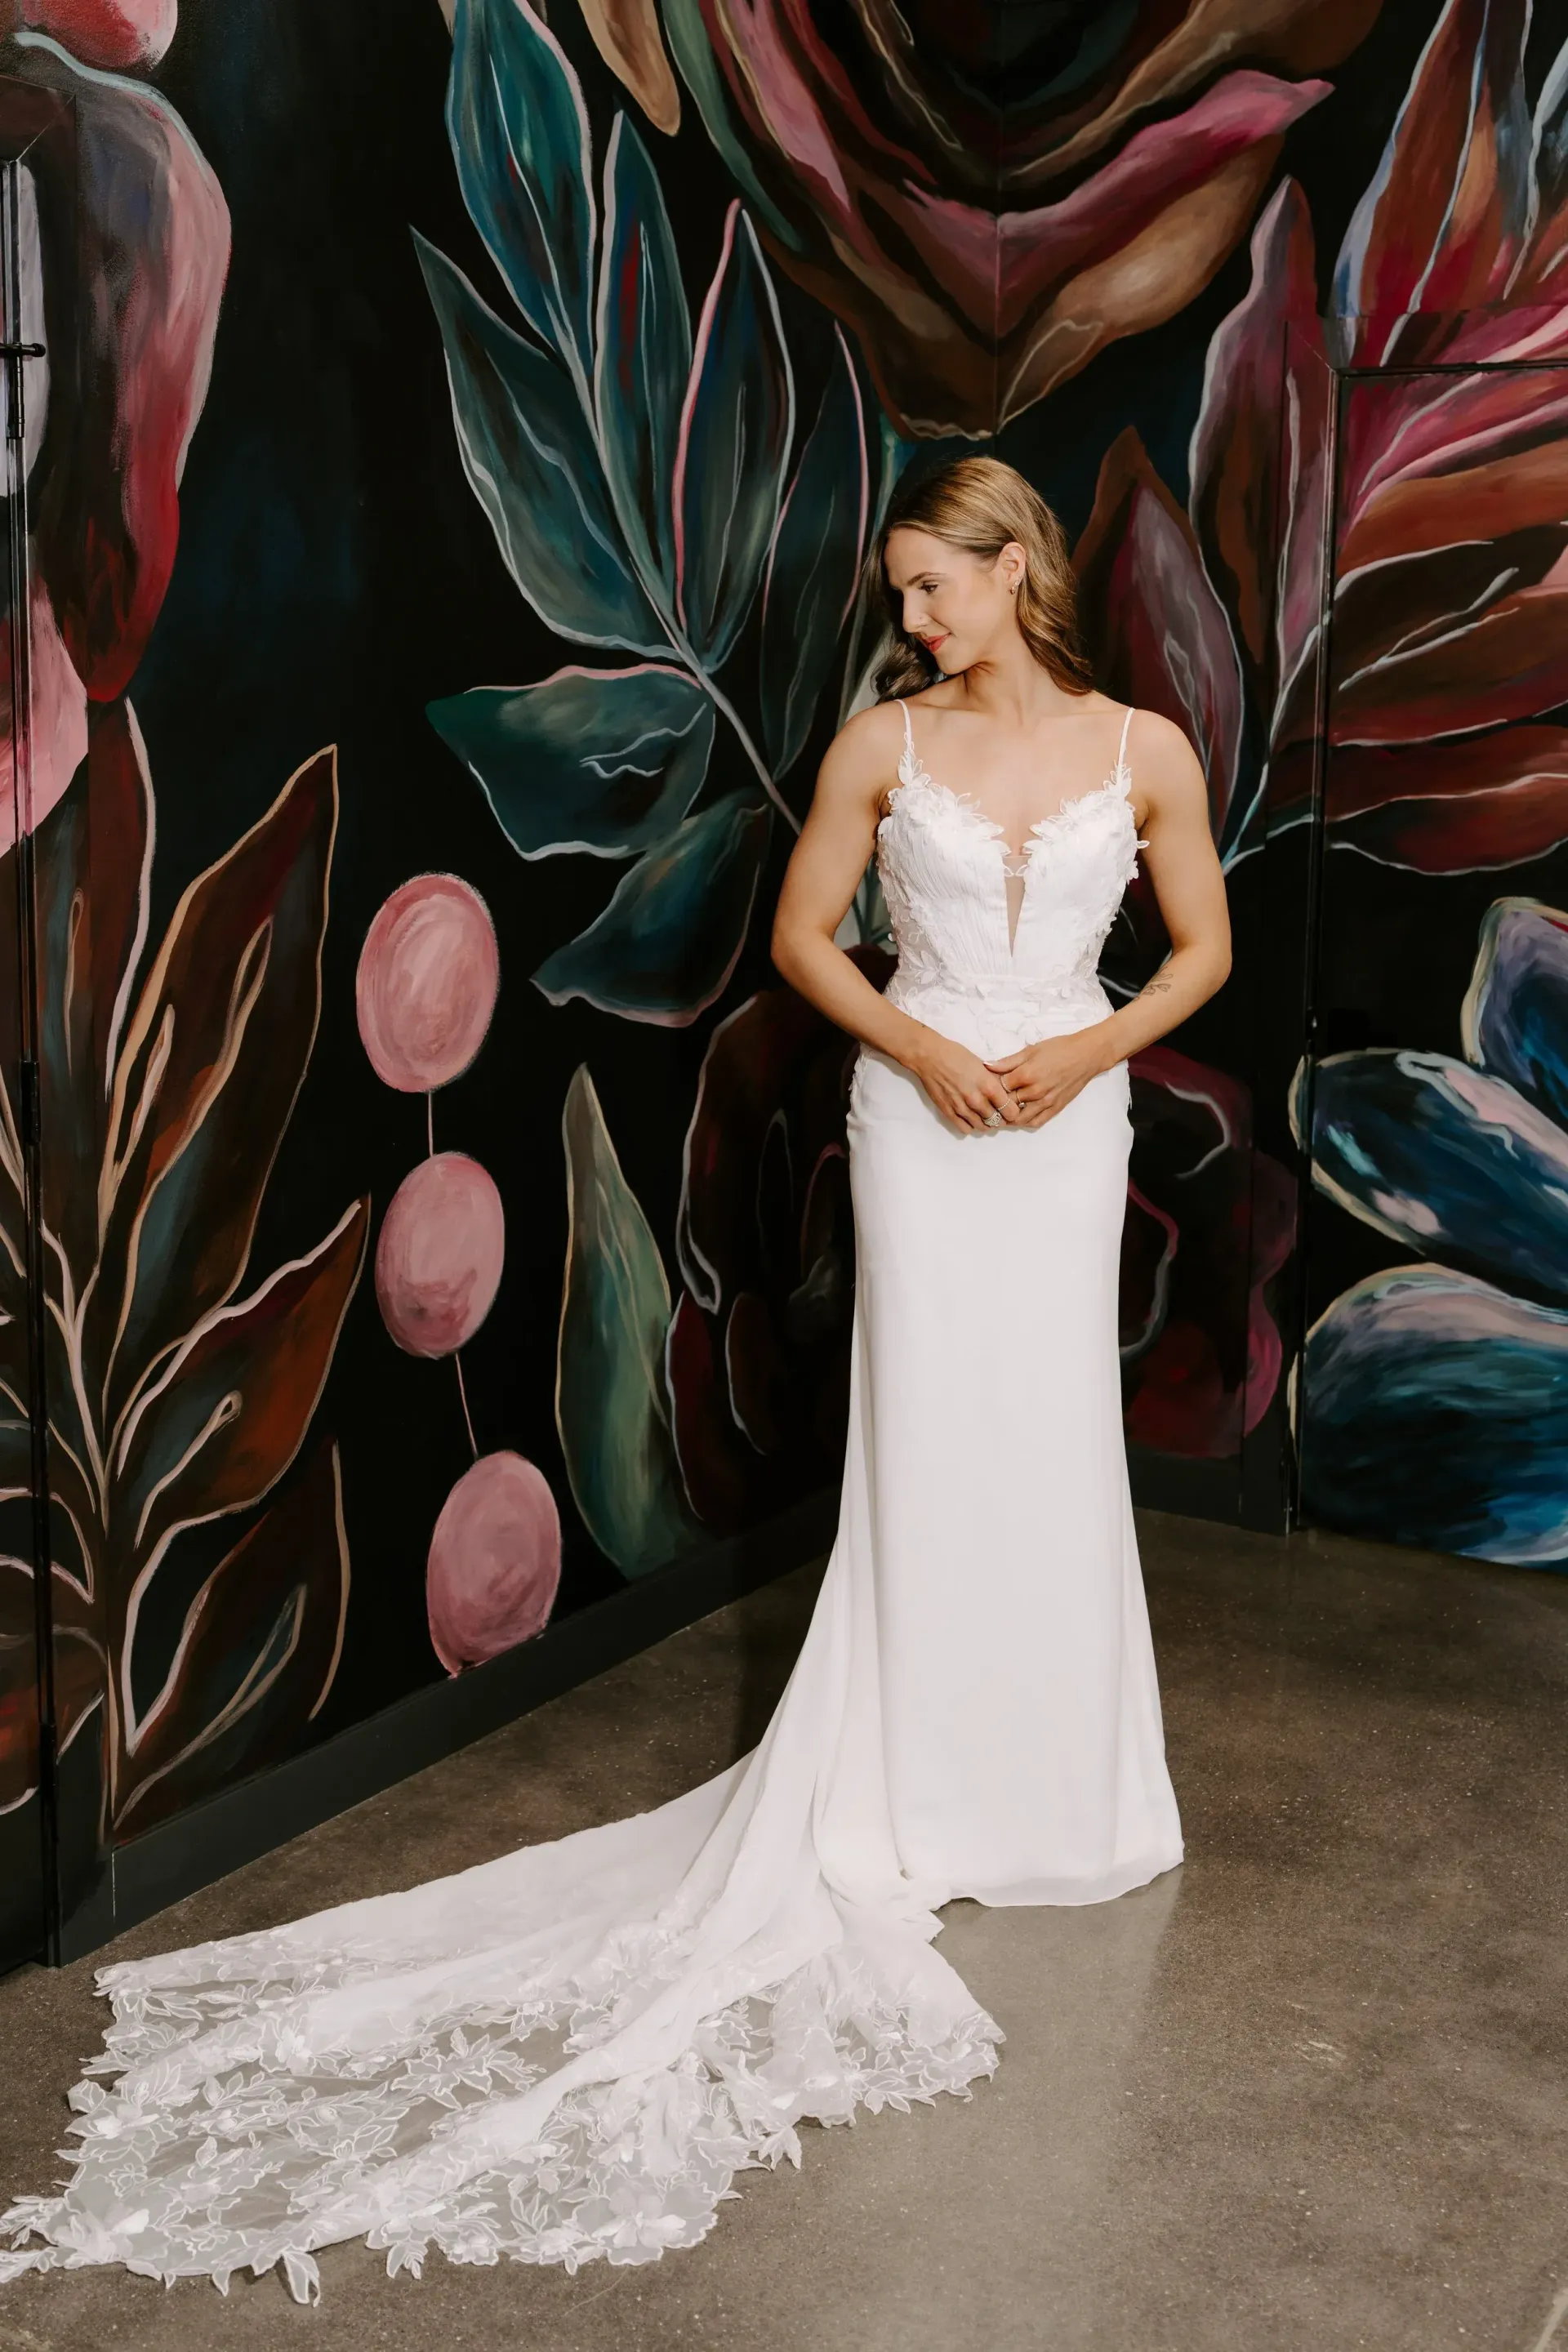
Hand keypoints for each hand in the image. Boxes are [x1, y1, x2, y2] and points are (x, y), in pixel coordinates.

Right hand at [907, 1029, 1023, 1133]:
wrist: (930, 1057)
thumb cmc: (956, 1055)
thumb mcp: (982, 1065)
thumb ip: (993, 1081)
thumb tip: (1004, 1092)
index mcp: (988, 1085)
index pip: (1010, 1111)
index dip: (1013, 1111)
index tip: (1011, 1108)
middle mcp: (976, 1100)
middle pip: (997, 1121)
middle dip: (1000, 1118)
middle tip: (998, 1112)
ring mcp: (962, 1108)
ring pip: (982, 1127)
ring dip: (985, 1123)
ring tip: (984, 1115)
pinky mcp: (948, 1112)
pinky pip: (965, 1129)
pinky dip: (970, 1125)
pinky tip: (970, 1117)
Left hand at [985, 1027, 1112, 1125]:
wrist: (1085, 1056)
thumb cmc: (1059, 1049)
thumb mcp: (1031, 1050)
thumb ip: (1008, 1061)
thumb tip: (987, 1066)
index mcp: (1027, 1074)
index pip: (1000, 1088)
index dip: (992, 1087)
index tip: (988, 1087)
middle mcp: (1035, 1091)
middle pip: (1007, 1104)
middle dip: (997, 1104)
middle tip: (991, 1102)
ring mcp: (1046, 1102)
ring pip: (1019, 1118)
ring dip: (1009, 1117)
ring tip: (1002, 1112)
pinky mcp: (1055, 1108)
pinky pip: (1036, 1122)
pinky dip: (1025, 1122)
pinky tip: (1019, 1117)